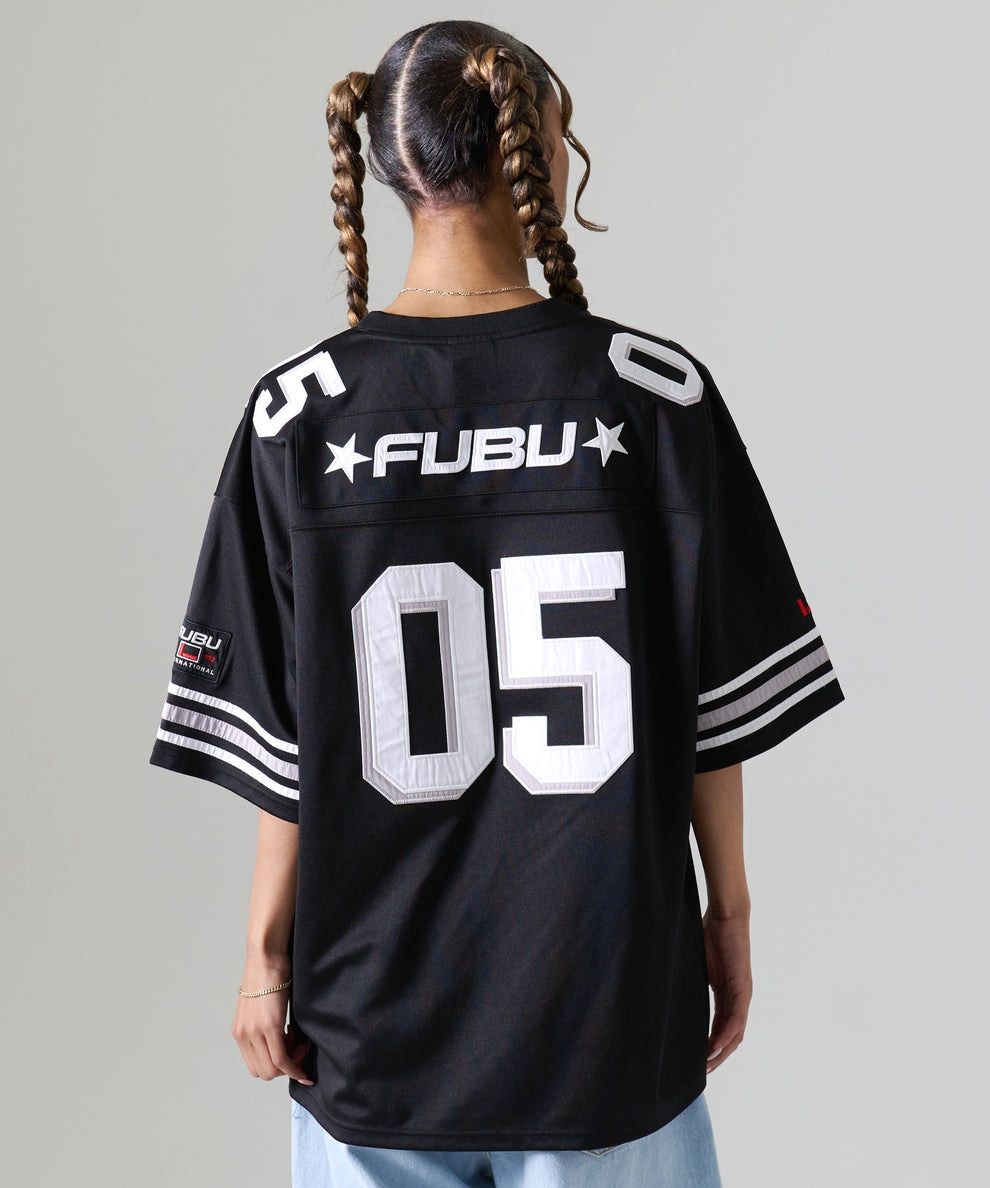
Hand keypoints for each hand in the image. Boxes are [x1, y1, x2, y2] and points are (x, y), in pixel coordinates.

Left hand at [231, 956, 313, 1084]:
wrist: (266, 955)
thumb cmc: (269, 975)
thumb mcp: (261, 1006)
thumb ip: (265, 1025)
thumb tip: (285, 1041)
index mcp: (239, 1032)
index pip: (255, 1066)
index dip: (275, 1066)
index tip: (292, 1049)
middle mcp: (242, 1036)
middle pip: (263, 1072)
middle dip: (284, 1067)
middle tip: (298, 1047)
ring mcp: (254, 1033)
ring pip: (272, 1070)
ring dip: (291, 1063)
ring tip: (301, 1042)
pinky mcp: (269, 1026)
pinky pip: (281, 1058)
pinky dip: (294, 1064)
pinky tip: (305, 1051)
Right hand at [702, 908, 751, 1073]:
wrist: (726, 915)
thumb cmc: (710, 933)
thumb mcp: (698, 964)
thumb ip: (691, 980)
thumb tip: (669, 991)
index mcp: (726, 993)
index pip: (720, 1027)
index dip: (710, 1045)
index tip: (696, 1060)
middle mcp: (737, 998)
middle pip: (730, 1036)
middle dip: (717, 1056)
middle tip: (701, 1072)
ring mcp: (741, 994)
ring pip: (735, 1033)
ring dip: (722, 1052)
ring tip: (707, 1066)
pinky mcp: (742, 988)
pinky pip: (735, 1019)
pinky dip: (725, 1036)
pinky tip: (714, 1048)